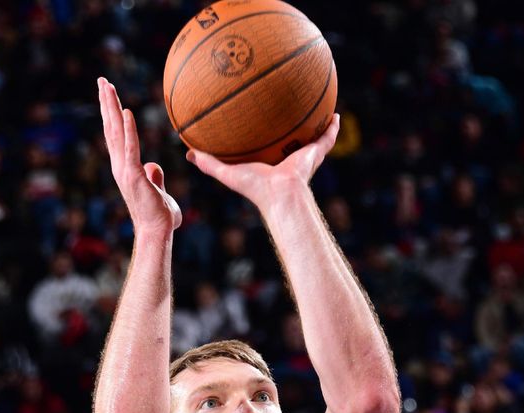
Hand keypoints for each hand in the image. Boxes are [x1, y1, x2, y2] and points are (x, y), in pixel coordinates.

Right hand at [98, 77, 180, 234]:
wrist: (157, 232)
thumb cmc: (160, 217)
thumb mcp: (158, 191)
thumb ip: (155, 177)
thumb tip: (153, 166)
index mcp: (125, 168)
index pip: (116, 136)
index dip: (111, 114)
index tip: (108, 95)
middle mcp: (120, 166)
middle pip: (110, 128)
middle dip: (106, 103)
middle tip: (102, 81)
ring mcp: (125, 170)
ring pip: (115, 132)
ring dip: (111, 108)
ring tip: (106, 86)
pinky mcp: (134, 174)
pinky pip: (131, 146)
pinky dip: (128, 128)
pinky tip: (126, 111)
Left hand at [185, 114, 339, 208]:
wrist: (279, 194)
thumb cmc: (254, 187)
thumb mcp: (227, 172)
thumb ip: (208, 163)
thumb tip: (188, 153)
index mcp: (270, 162)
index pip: (268, 146)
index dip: (265, 135)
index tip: (262, 120)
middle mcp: (288, 158)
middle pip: (291, 138)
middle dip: (292, 126)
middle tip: (290, 108)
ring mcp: (304, 156)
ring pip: (312, 137)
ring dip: (316, 124)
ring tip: (319, 106)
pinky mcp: (315, 154)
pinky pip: (327, 138)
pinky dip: (333, 127)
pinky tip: (335, 114)